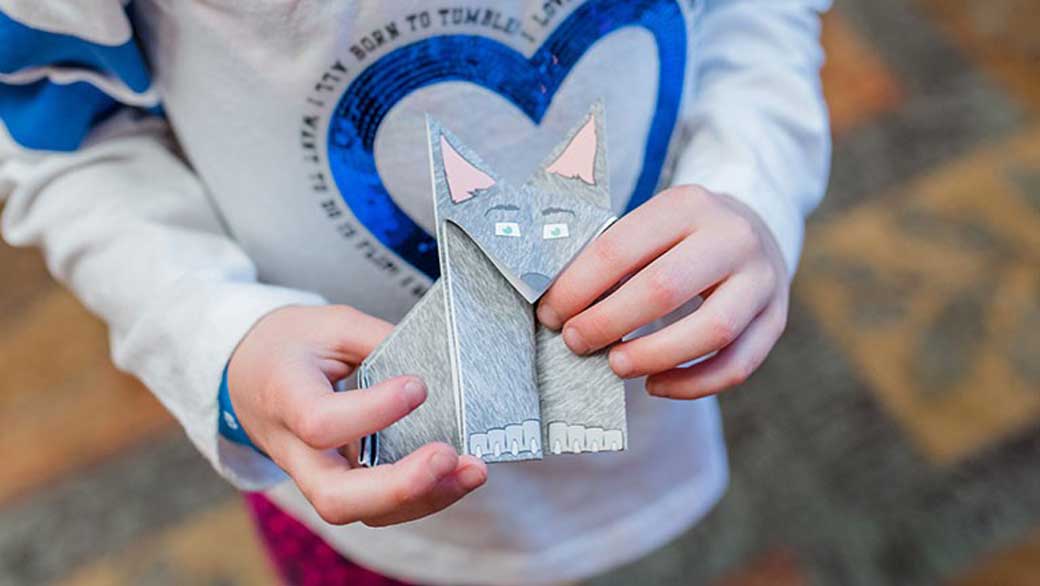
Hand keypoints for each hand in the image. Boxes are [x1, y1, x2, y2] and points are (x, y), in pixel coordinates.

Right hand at [228, 305, 486, 525]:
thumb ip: (379, 338)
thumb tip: (436, 361)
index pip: (321, 422)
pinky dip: (424, 496)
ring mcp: (317, 475)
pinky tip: (460, 474)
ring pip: (363, 512)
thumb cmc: (290, 346)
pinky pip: (380, 506)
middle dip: (398, 486)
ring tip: (473, 470)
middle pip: (335, 497)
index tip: (418, 386)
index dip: (371, 412)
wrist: (248, 374)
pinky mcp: (341, 483)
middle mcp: (296, 451)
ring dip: (425, 498)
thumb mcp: (329, 324)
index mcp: (284, 398)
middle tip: (447, 457)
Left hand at [537, 185, 788, 398]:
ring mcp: (761, 279)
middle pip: (663, 289)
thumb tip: (554, 306)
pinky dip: (692, 384)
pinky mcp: (775, 318)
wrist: (753, 228)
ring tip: (615, 366)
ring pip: (710, 332)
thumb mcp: (649, 225)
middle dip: (608, 323)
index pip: (619, 249)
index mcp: (686, 204)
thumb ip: (608, 258)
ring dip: (653, 356)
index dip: (577, 288)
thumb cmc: (679, 237)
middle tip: (575, 342)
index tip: (551, 314)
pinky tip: (655, 385)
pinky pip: (736, 365)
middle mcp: (731, 237)